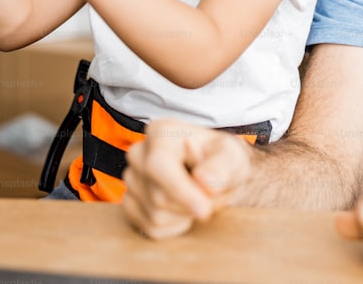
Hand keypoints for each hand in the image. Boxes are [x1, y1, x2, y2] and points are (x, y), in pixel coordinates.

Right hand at [122, 119, 251, 239]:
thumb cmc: (223, 161)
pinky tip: (185, 209)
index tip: (204, 210)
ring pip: (156, 216)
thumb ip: (223, 166)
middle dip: (192, 205)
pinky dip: (175, 227)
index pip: (158, 165)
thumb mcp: (232, 156)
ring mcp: (131, 180)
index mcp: (162, 132)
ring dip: (186, 215)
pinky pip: (152, 230)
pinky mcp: (130, 204)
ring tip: (199, 197)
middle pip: (159, 197)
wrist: (218, 177)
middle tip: (213, 195)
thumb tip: (205, 181)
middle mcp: (139, 153)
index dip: (180, 191)